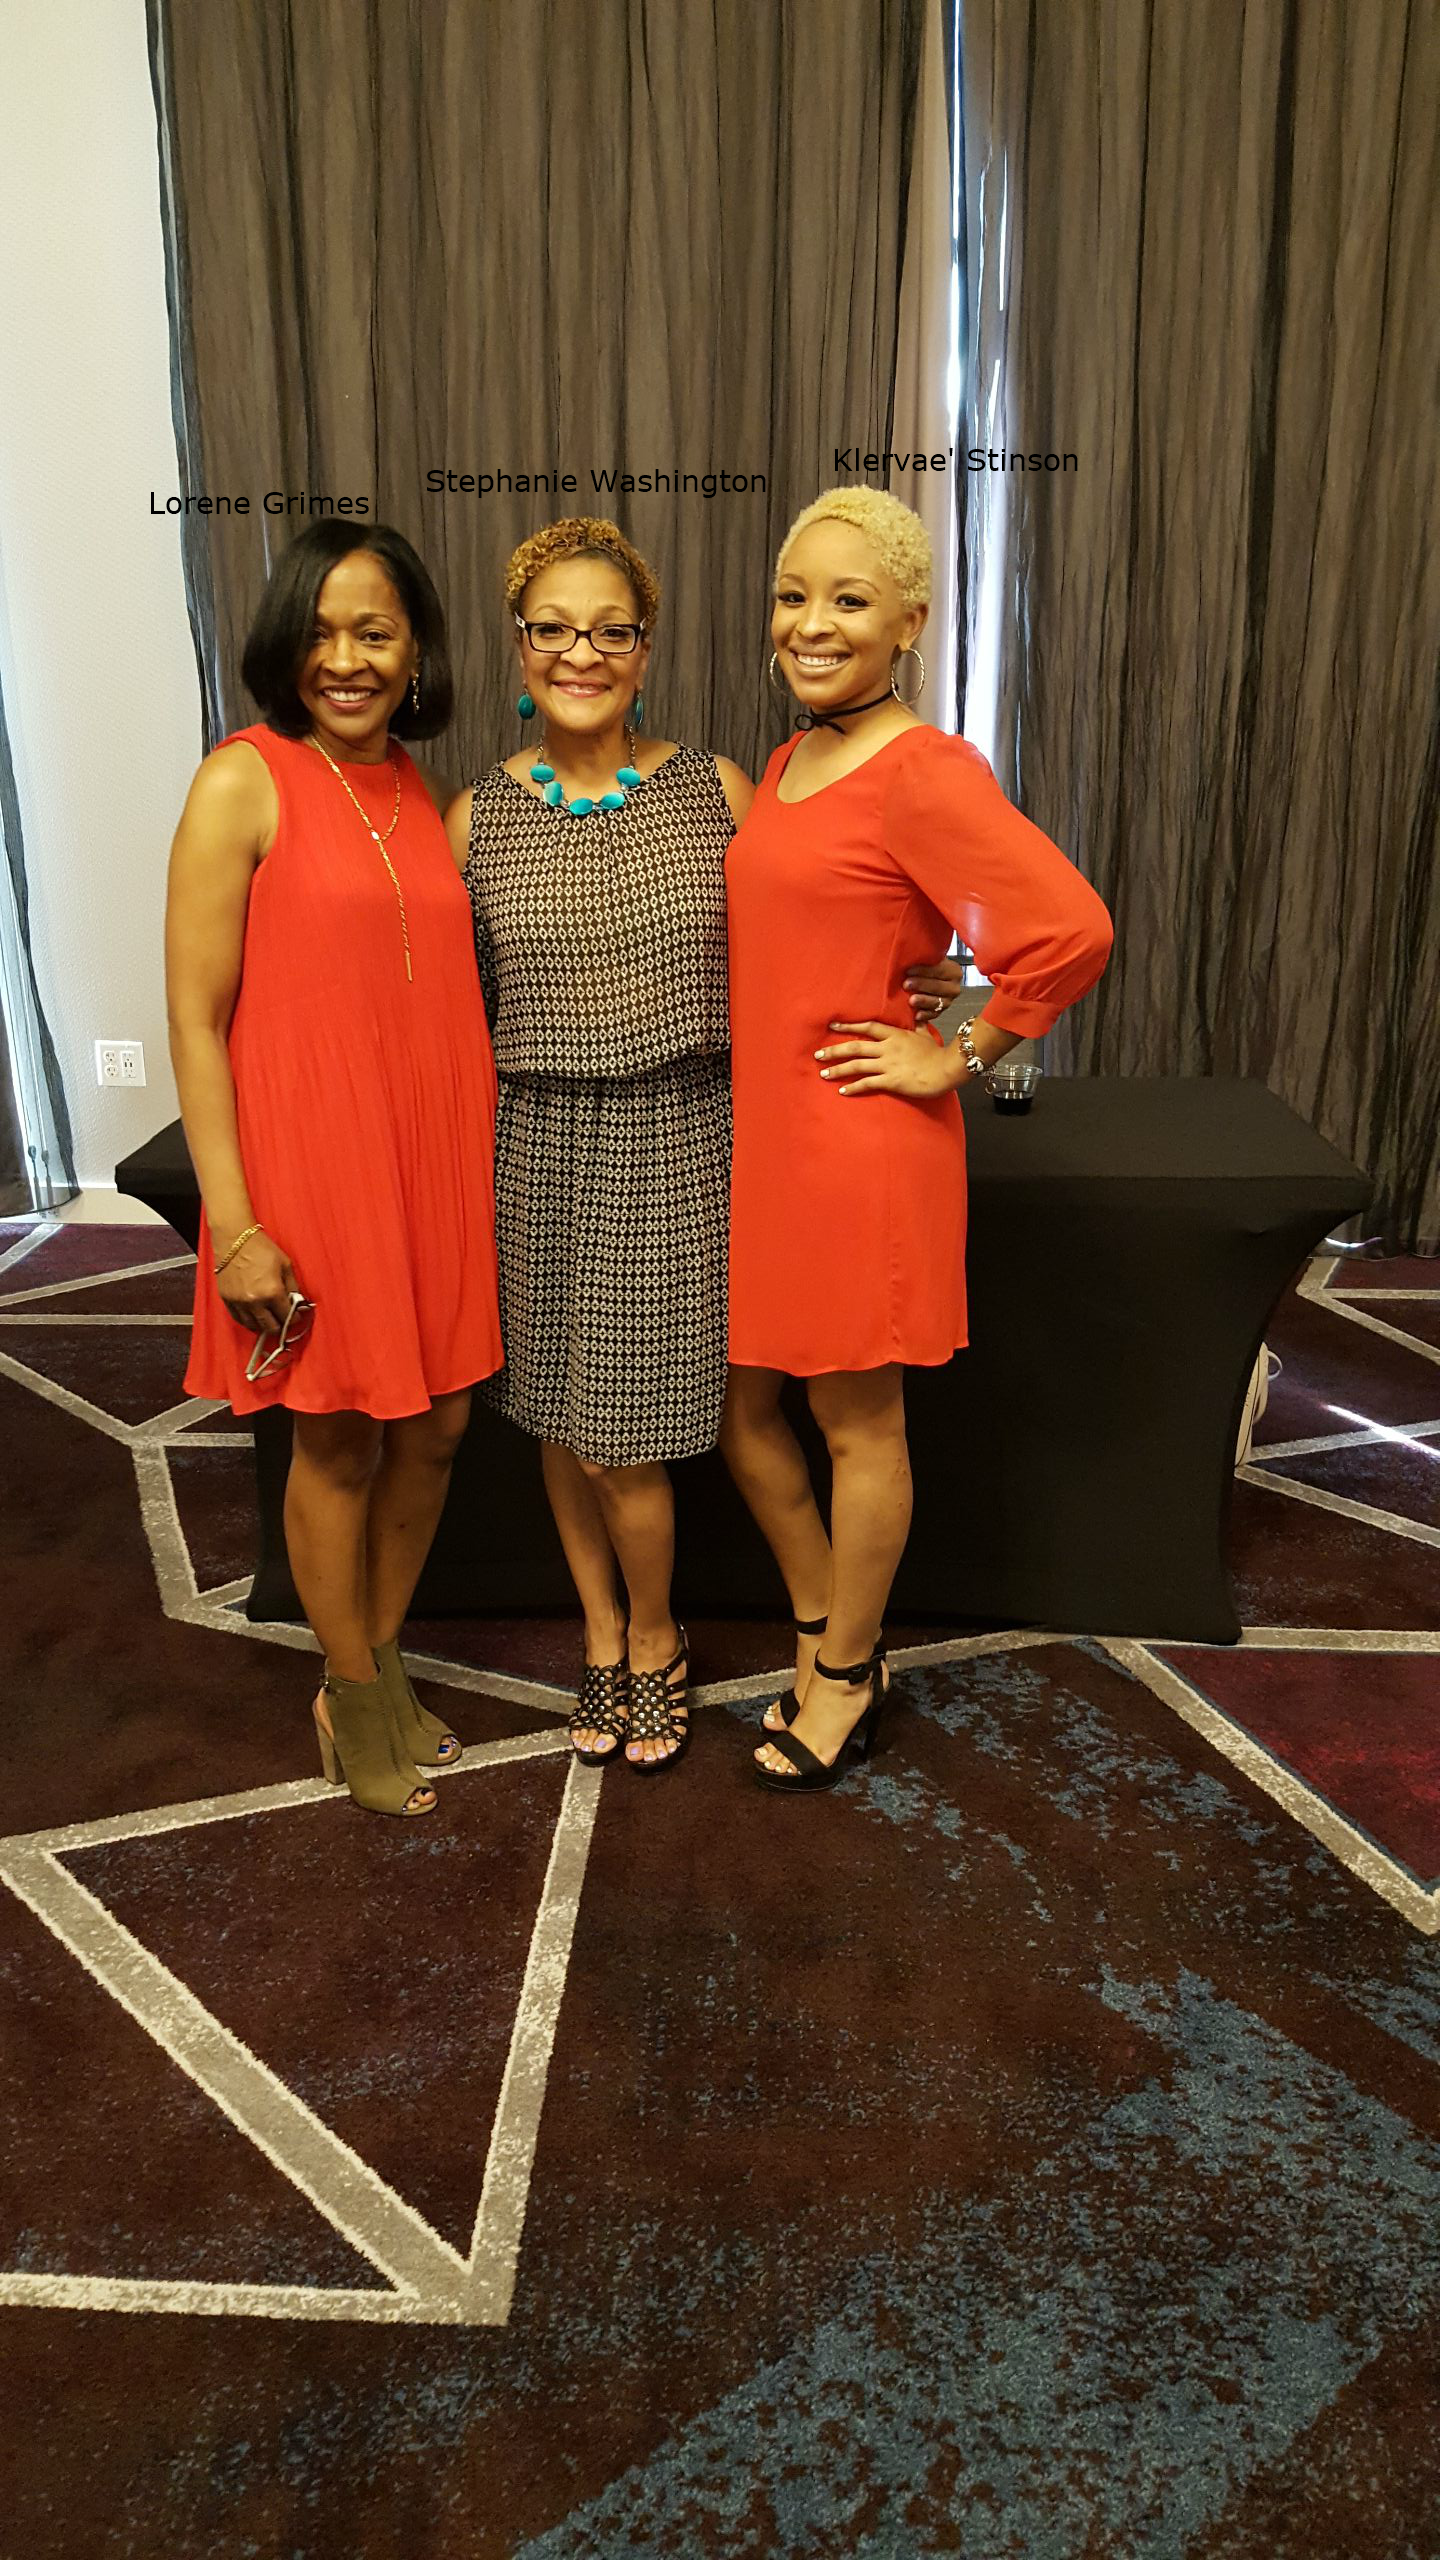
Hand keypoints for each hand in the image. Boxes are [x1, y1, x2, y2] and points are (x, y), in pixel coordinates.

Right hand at [214, 1229, 297, 1333]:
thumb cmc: (260, 1248)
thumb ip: (293, 1287)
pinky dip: (248, 1321)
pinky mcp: (227, 1300)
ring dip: (263, 1325)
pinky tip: (254, 1316)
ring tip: (269, 1319)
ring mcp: (239, 1302)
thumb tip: (297, 1302)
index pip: (287, 1316)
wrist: (234, 1239)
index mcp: (272, 1292)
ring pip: (253, 1326)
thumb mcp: (285, 1265)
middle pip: (270, 1327)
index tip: (295, 1316)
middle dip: (280, 1325)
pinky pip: (239, 1319)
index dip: (294, 1318)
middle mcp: (255, 1301)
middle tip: (283, 1320)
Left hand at [817, 1020, 961, 1098]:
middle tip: (818, 1054)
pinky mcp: (891, 1081)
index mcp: (895, 1035)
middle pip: (855, 1047)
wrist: (947, 1069)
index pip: (867, 1027)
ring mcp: (888, 1064)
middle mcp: (888, 1048)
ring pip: (857, 1065)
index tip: (832, 1026)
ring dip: (838, 1069)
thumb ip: (917, 1027)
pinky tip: (842, 1091)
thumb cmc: (938, 1053)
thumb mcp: (925, 1035)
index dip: (848, 1026)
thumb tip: (917, 1019)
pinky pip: (867, 1083)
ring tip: (823, 1073)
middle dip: (834, 1050)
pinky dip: (853, 1087)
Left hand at [904, 954, 965, 1021]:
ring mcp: (949, 1001)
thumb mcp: (929, 958)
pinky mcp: (941, 1011)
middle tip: (906, 984)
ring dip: (924, 1001)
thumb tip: (911, 951)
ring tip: (911, 1001)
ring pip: (937, 1002)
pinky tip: (916, 1016)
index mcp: (954, 971)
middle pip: (938, 987)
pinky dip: (925, 1016)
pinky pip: (934, 1015)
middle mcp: (955, 987)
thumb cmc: (926, 966)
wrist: (930, 978)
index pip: (939, 970)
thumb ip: (925, 956)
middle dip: (922, 985)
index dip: (923, 971)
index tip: (908, 970)